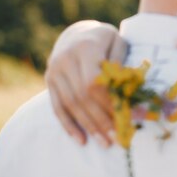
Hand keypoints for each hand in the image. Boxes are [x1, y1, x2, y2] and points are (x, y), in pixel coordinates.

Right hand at [45, 21, 127, 146]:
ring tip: (105, 143)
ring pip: (69, 104)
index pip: (94, 82)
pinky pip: (57, 106)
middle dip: (100, 119)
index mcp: (85, 48)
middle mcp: (65, 59)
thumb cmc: (106, 40)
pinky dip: (69, 125)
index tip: (124, 118)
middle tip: (117, 137)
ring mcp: (54, 71)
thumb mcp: (119, 43)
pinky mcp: (49, 80)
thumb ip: (121, 64)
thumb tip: (127, 93)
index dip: (108, 102)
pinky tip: (81, 140)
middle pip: (82, 96)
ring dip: (88, 126)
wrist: (78, 33)